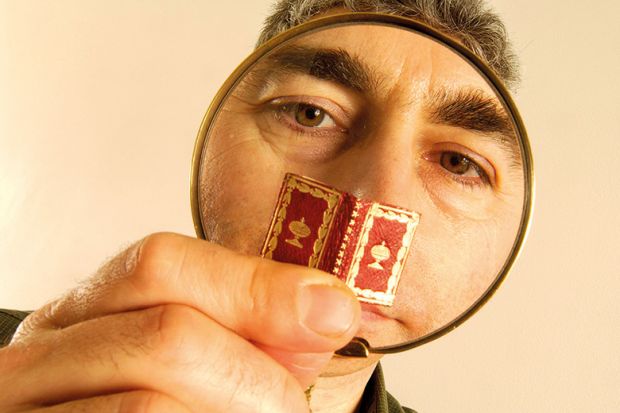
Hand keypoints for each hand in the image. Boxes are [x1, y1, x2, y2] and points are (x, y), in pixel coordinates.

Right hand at [0, 233, 359, 411]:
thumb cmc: (175, 396)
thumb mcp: (211, 347)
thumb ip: (257, 320)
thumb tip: (329, 308)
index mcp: (87, 307)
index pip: (160, 264)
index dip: (257, 290)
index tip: (329, 315)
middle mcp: (43, 351)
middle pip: (164, 334)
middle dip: (252, 373)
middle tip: (288, 404)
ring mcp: (31, 405)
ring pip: (149, 403)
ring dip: (235, 412)